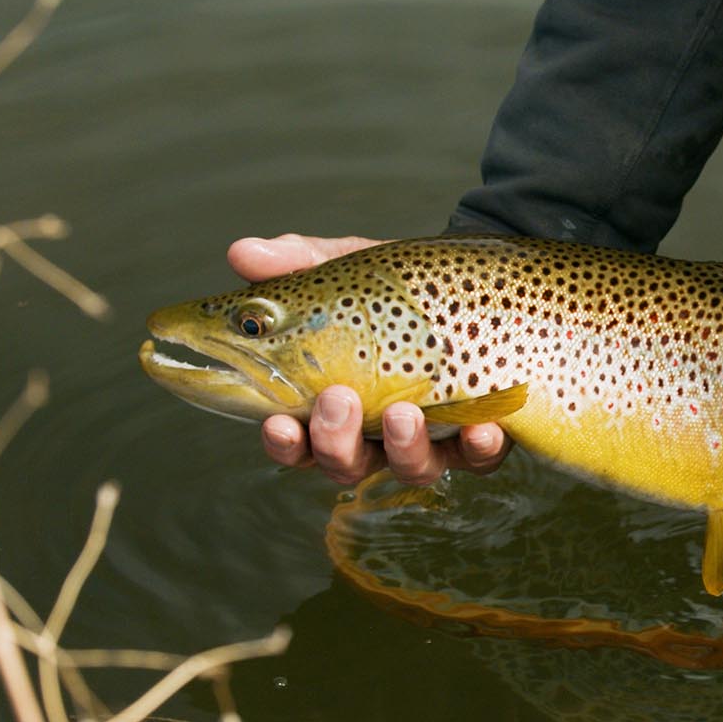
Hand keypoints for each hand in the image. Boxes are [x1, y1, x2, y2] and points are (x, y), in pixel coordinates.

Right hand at [227, 233, 514, 484]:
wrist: (474, 283)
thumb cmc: (397, 288)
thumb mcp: (350, 272)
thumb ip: (299, 264)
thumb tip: (242, 253)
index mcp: (332, 403)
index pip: (296, 438)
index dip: (284, 442)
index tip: (278, 423)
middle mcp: (377, 434)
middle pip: (346, 463)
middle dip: (337, 442)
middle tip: (339, 401)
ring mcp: (430, 439)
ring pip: (410, 468)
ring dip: (403, 447)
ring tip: (404, 412)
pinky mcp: (480, 438)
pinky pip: (480, 457)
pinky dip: (478, 447)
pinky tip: (480, 429)